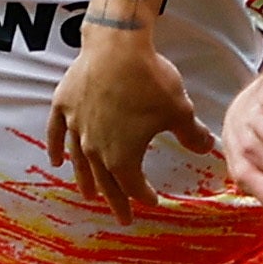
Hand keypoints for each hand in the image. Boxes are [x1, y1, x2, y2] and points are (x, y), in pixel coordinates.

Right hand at [45, 24, 213, 217]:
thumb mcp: (179, 111)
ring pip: (79, 162)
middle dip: (115, 200)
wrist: (117, 45)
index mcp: (122, 157)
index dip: (144, 195)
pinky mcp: (64, 105)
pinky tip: (56, 160)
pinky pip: (56, 133)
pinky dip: (56, 148)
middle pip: (105, 182)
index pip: (133, 184)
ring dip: (85, 180)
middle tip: (121, 218)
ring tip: (88, 195)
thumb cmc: (150, 80)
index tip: (153, 201)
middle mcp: (94, 148)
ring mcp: (76, 127)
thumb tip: (206, 148)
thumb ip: (192, 135)